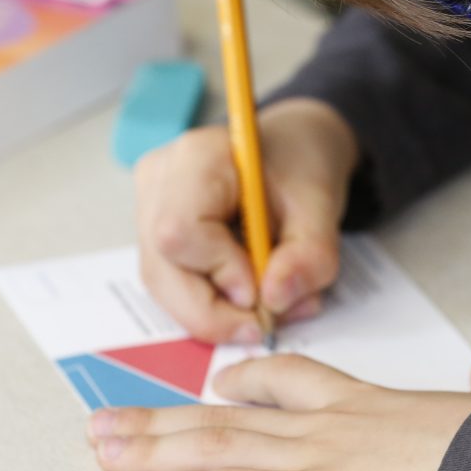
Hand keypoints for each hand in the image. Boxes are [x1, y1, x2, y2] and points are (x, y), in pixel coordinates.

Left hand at [87, 352, 470, 470]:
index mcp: (370, 403)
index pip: (296, 380)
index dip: (249, 381)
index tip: (217, 382)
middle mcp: (330, 422)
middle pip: (229, 414)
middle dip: (163, 419)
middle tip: (108, 422)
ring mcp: (317, 455)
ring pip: (218, 447)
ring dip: (155, 451)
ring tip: (103, 452)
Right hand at [133, 97, 358, 342]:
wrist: (291, 150)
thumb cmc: (300, 165)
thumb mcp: (322, 205)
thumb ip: (309, 255)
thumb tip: (274, 299)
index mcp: (198, 156)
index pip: (180, 232)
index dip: (220, 272)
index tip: (263, 290)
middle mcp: (159, 180)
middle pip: (162, 269)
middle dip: (214, 311)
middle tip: (265, 320)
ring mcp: (147, 207)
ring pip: (163, 285)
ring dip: (215, 311)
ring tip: (265, 303)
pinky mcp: (152, 233)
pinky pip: (170, 285)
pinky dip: (209, 302)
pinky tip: (245, 291)